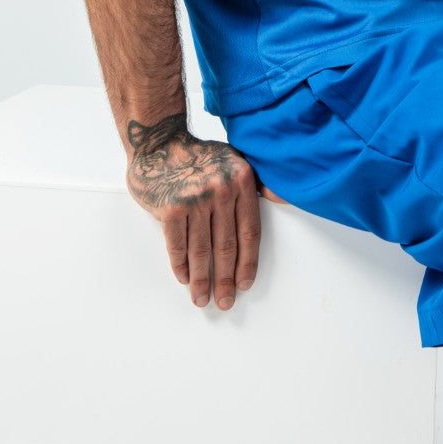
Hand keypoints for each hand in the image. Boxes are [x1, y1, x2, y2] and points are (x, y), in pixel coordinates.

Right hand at [125, 113, 262, 310]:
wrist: (160, 143)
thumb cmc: (199, 157)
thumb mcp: (234, 161)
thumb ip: (254, 184)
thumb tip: (282, 200)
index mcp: (242, 179)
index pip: (250, 230)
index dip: (248, 261)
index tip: (245, 283)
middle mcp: (221, 189)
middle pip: (227, 246)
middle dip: (226, 278)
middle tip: (225, 301)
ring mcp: (195, 198)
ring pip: (202, 250)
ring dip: (201, 280)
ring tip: (201, 298)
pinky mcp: (170, 207)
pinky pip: (178, 245)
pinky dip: (181, 266)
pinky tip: (184, 277)